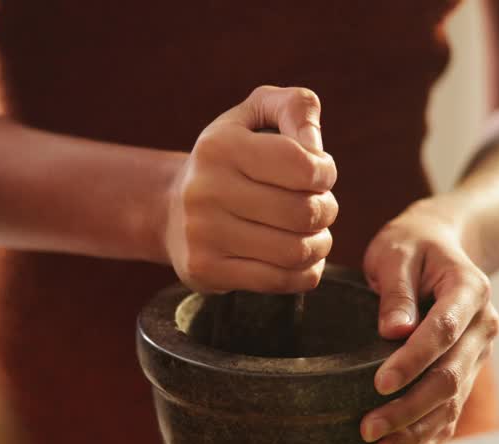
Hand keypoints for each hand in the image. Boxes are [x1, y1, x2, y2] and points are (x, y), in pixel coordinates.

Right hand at [163, 85, 338, 293]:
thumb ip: (296, 107)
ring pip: (295, 252)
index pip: (303, 166)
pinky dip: (305, 273)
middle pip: (303, 213)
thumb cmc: (231, 158)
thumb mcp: (257, 114)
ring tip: (315, 234)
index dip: (326, 173)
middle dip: (327, 210)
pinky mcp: (205, 270)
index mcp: (221, 145)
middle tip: (322, 208)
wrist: (171, 209)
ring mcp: (202, 234)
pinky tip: (302, 259)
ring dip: (320, 245)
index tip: (320, 175)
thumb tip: (315, 148)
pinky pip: (278, 280)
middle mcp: (205, 189)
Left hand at [359, 199, 498, 443]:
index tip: (380, 384)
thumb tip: (393, 332)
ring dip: (416, 435)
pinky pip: (451, 414)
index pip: (444, 331)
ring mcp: (478, 354)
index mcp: (470, 290)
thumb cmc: (412, 245)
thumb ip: (395, 290)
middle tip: (368, 430)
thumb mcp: (397, 252)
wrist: (440, 246)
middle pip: (449, 377)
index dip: (413, 361)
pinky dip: (429, 442)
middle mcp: (484, 326)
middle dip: (409, 409)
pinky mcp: (466, 373)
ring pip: (451, 404)